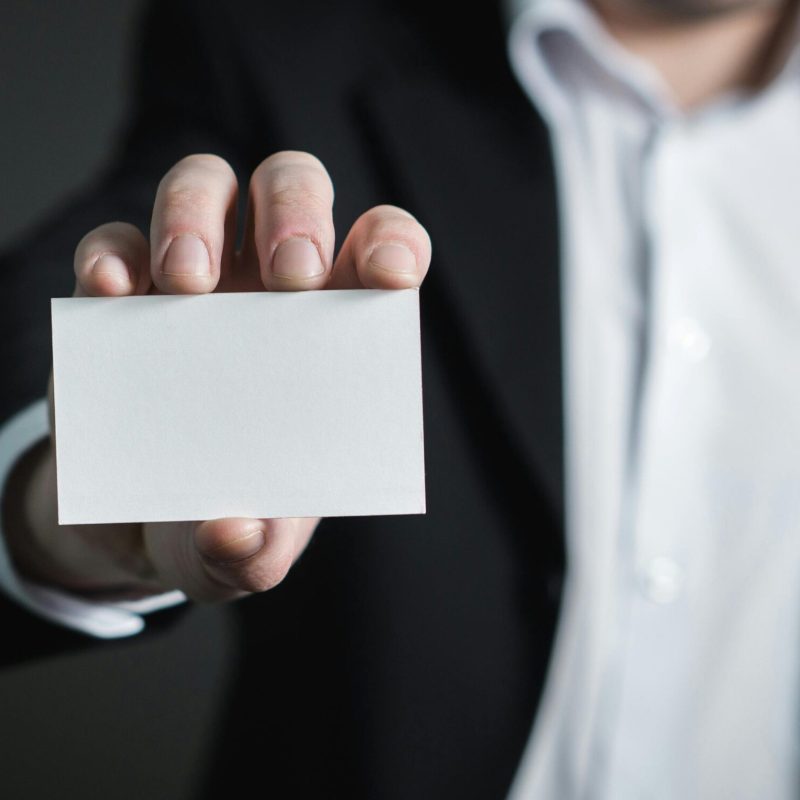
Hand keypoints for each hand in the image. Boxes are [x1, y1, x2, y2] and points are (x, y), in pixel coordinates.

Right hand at [7, 151, 430, 602]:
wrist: (146, 522)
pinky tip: (115, 292)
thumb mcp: (248, 550)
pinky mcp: (119, 296)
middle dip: (297, 214)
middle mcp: (268, 288)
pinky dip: (113, 255)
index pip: (382, 250)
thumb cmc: (225, 518)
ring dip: (197, 215)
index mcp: (332, 331)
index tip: (390, 277)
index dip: (394, 245)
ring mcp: (193, 281)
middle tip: (289, 279)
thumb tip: (236, 532)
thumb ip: (255, 552)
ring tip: (189, 286)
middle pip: (293, 188)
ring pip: (205, 185)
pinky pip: (115, 243)